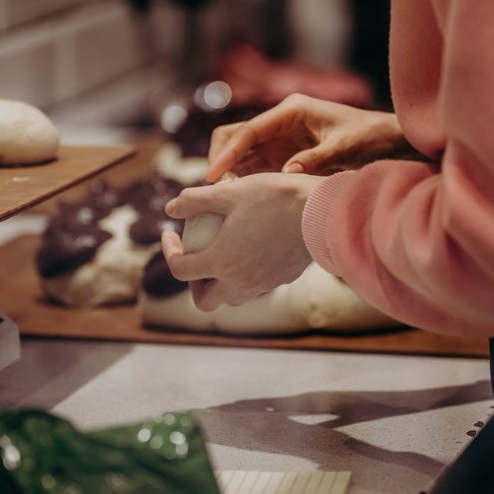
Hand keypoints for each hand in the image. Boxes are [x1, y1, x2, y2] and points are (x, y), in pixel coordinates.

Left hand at [161, 172, 323, 310]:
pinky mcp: (284, 279)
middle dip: (194, 283)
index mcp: (221, 262)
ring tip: (225, 254)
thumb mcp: (230, 191)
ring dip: (221, 283)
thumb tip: (171, 208)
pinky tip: (254, 248)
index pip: (180, 270)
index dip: (169, 252)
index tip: (172, 234)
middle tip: (198, 258)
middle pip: (205, 301)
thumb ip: (194, 200)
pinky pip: (257, 287)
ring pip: (232, 298)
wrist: (324, 211)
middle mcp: (241, 282)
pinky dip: (247, 275)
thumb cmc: (276, 198)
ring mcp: (264, 284)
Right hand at [204, 93, 424, 181]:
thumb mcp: (346, 148)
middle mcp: (281, 123)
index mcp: (292, 111)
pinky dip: (246, 183)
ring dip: (231, 175)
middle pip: (235, 137)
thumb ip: (316, 159)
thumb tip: (286, 173)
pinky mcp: (285, 158)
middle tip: (214, 191)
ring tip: (225, 202)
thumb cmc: (371, 138)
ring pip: (242, 155)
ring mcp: (281, 141)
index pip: (248, 131)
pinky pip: (257, 169)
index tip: (212, 175)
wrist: (390, 142)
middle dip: (221, 160)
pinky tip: (243, 203)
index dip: (227, 153)